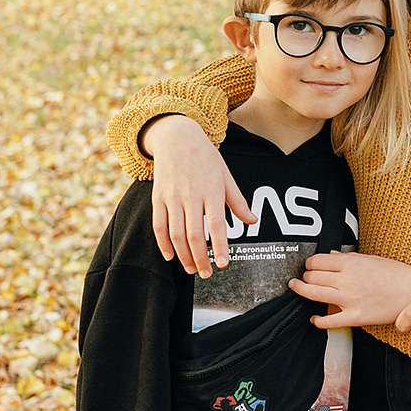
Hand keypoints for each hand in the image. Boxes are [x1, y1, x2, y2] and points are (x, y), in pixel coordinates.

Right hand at [144, 115, 251, 275]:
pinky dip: (163, 243)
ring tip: (192, 269)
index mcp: (211, 190)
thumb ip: (237, 201)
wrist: (177, 136)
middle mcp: (191, 195)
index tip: (224, 264)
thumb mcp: (226, 176)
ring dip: (184, 255)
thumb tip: (252, 221)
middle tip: (208, 274)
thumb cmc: (206, 158)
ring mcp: (172, 197)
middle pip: (194, 234)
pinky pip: (158, 225)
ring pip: (176, 233)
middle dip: (201, 258)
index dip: (220, 246)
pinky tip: (171, 256)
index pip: (217, 224)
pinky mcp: (158, 197)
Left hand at [291, 253, 410, 327]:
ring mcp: (350, 299)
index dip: (309, 263)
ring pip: (314, 294)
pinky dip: (317, 321)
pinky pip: (330, 321)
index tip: (309, 266)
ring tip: (296, 288)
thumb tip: (330, 255)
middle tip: (305, 278)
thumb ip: (348, 257)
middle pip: (312, 277)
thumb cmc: (397, 274)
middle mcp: (348, 280)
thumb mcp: (372, 259)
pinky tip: (314, 319)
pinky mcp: (356, 317)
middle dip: (305, 276)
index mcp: (352, 263)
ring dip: (301, 291)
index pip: (317, 261)